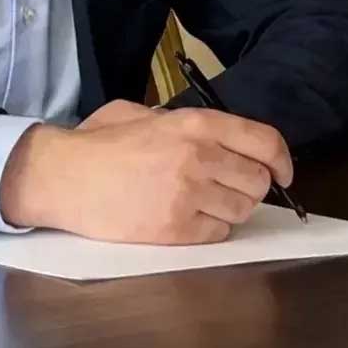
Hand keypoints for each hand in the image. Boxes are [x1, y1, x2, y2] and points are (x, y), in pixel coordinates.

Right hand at [0, 101, 291, 244]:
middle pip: (258, 182)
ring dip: (228, 209)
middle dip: (248, 186)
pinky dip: (209, 229)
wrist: (65, 175)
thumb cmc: (100, 142)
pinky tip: (184, 217)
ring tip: (199, 201)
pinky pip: (217, 235)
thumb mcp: (144, 113)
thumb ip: (184, 123)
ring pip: (241, 211)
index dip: (281, 160)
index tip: (282, 173)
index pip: (265, 142)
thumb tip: (220, 138)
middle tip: (226, 186)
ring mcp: (189, 195)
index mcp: (195, 124)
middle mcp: (199, 157)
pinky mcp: (176, 230)